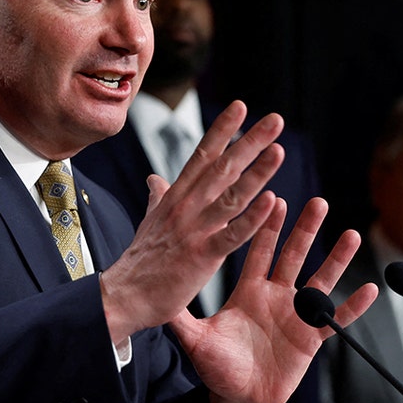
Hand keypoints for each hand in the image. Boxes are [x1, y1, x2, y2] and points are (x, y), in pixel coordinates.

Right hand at [99, 101, 284, 342]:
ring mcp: (194, 230)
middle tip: (275, 120)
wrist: (123, 296)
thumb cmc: (141, 261)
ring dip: (257, 172)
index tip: (241, 106)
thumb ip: (157, 197)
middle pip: (222, 167)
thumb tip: (154, 178)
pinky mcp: (201, 256)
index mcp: (176, 196)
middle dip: (250, 142)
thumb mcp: (149, 221)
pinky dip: (251, 218)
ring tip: (279, 150)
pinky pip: (231, 235)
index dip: (222, 129)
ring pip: (231, 196)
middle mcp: (186, 207)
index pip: (202, 155)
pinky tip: (271, 201)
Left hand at [169, 196, 377, 402]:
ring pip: (320, 281)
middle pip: (294, 256)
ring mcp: (296, 316)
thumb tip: (155, 293)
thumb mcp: (196, 340)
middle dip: (305, 229)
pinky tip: (370, 290)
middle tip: (318, 202)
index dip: (267, 227)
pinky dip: (352, 307)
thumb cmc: (217, 367)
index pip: (259, 251)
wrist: (239, 398)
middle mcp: (275, 297)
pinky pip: (336, 320)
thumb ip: (181, 317)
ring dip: (336, 258)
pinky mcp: (311, 338)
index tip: (275, 198)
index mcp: (249, 291)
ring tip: (350, 234)